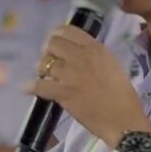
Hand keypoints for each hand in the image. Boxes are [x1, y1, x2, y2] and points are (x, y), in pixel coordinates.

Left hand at [25, 26, 145, 146]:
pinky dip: (31, 87)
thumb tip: (77, 52)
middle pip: (52, 43)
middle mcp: (81, 57)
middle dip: (48, 52)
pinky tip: (27, 88)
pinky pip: (39, 85)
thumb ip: (94, 55)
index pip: (67, 30)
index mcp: (95, 48)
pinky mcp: (63, 93)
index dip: (57, 35)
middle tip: (50, 62)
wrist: (123, 120)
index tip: (55, 44)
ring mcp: (70, 75)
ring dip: (41, 70)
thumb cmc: (123, 96)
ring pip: (44, 63)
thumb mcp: (112, 65)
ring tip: (45, 77)